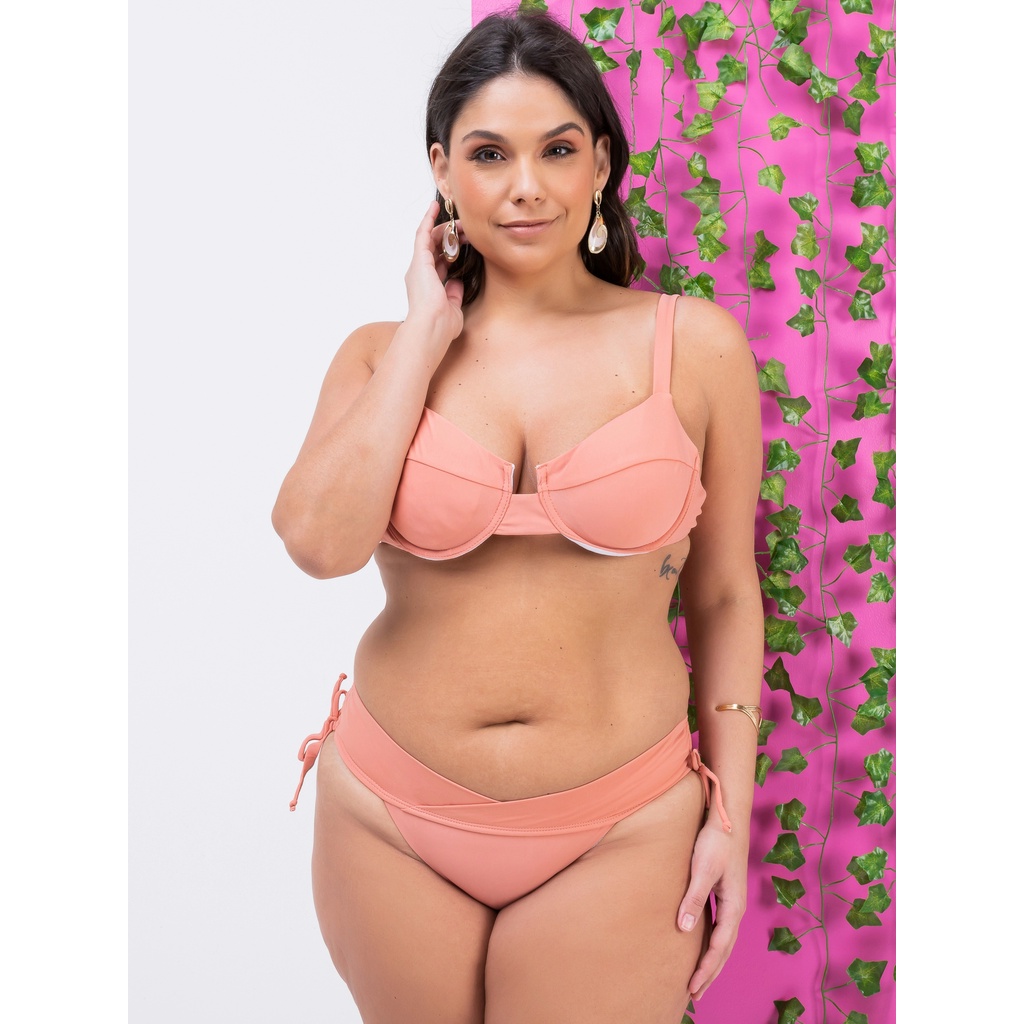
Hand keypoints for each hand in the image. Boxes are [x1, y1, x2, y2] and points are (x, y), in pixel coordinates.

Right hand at [403, 200, 465, 345]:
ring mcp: (418, 266)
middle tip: (468, 230)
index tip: (464, 243)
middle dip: (452, 238)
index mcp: (428, 286)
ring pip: (430, 239)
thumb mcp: (453, 308)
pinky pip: (422, 234)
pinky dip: (428, 219)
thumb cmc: (442, 326)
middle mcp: (420, 274)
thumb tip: (457, 282)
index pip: (440, 263)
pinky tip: (435, 207)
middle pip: (435, 248)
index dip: (452, 252)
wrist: (431, 328)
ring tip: (461, 221)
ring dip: (446, 229)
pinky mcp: (419, 260)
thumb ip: (454, 294)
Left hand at [676, 817, 748, 1000]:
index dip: (706, 969)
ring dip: (712, 960)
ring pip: (723, 940)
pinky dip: (711, 942)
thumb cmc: (715, 841)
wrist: (728, 818)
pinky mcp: (725, 893)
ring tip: (698, 979)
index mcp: (734, 906)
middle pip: (724, 949)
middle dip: (711, 973)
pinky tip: (700, 946)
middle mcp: (736, 908)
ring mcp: (732, 901)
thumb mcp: (702, 869)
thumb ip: (694, 898)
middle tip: (695, 995)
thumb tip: (684, 930)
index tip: (693, 988)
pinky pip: (719, 927)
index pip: (720, 947)